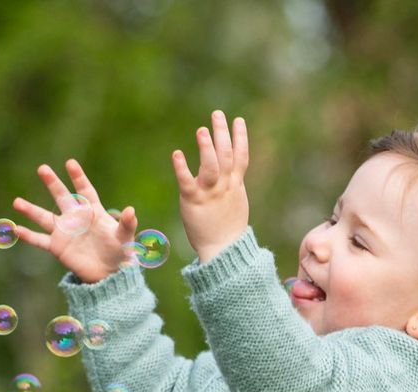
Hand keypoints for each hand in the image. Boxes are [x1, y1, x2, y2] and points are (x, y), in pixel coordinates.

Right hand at [9, 160, 139, 284]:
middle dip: (52, 183)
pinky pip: (40, 240)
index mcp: (93, 212)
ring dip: (30, 210)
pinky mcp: (58, 247)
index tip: (70, 163)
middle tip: (42, 168)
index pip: (84, 190)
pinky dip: (28, 236)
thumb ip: (126, 223)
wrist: (110, 274)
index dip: (78, 178)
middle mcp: (76, 219)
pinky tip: (16, 229)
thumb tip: (131, 210)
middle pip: (61, 196)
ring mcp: (65, 232)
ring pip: (45, 217)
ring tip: (16, 201)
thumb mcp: (126, 237)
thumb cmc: (121, 253)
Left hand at [174, 109, 249, 262]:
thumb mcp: (235, 202)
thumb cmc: (228, 228)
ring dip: (207, 147)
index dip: (240, 138)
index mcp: (235, 186)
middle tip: (217, 114)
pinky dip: (181, 168)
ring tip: (202, 130)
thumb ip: (232, 184)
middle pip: (226, 156)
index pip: (240, 157)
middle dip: (222, 134)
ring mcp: (209, 194)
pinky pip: (187, 182)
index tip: (238, 120)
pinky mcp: (192, 201)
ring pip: (211, 166)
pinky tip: (176, 154)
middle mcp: (224, 187)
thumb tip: (230, 171)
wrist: (223, 251)